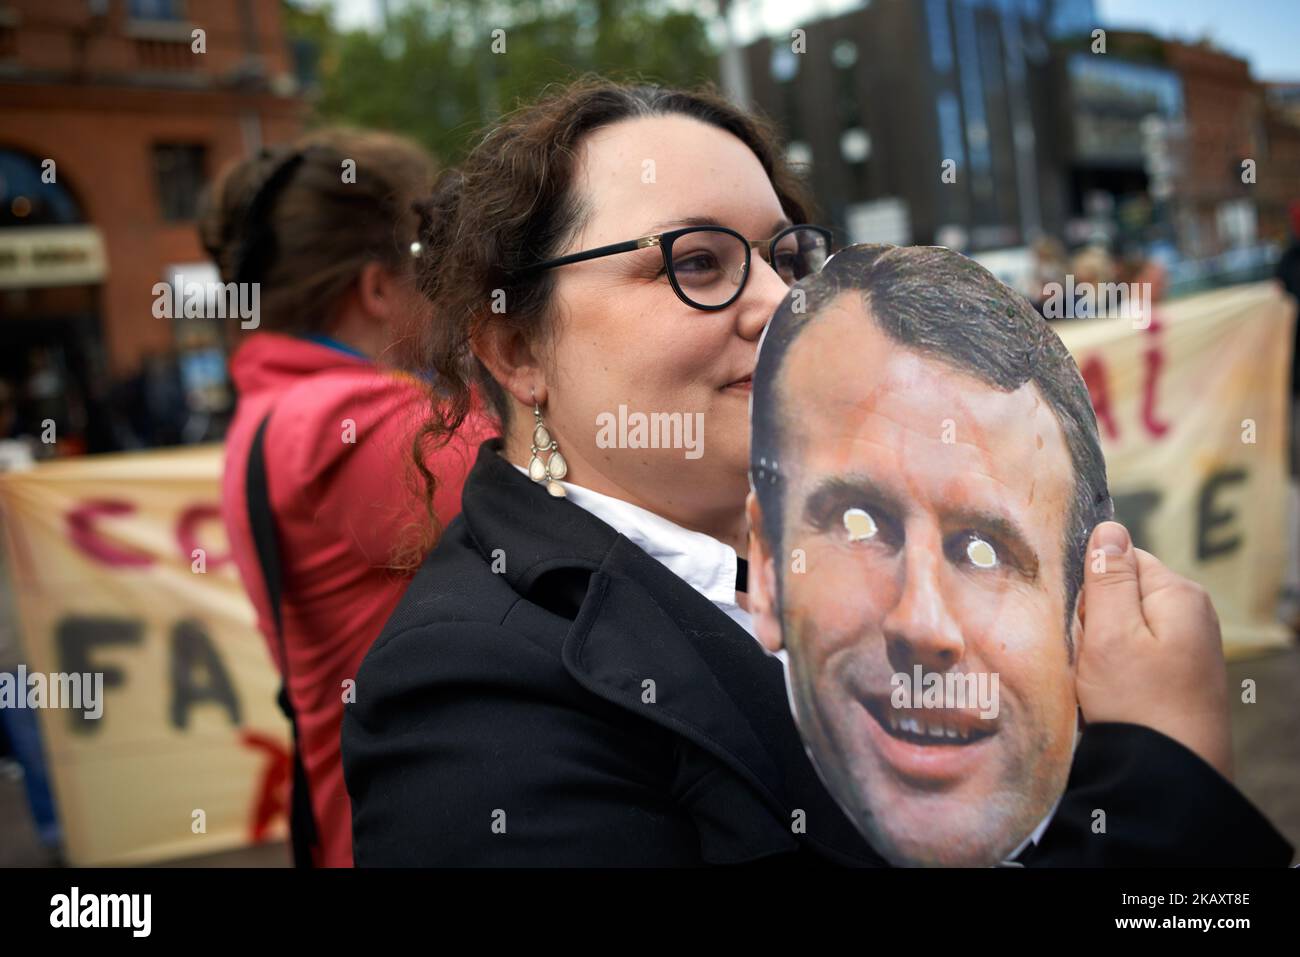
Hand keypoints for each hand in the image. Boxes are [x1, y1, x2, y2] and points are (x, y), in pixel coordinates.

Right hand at [1075, 521, 1232, 778]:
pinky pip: (1133, 655)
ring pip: (1123, 626)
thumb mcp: (1111, 634)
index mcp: (1178, 594)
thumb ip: (1108, 578)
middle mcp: (1191, 615)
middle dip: (1093, 618)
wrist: (1168, 775)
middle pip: (1121, 592)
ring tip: (1096, 678)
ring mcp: (1187, 648)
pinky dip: (1114, 669)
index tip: (1080, 620)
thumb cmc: (1137, 704)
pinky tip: (1107, 693)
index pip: (1121, 558)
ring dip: (1099, 647)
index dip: (1090, 585)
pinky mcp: (1178, 677)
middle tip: (1087, 654)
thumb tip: (1109, 528)